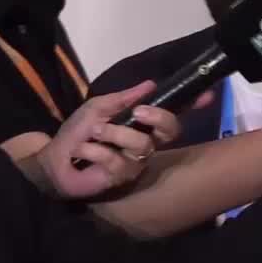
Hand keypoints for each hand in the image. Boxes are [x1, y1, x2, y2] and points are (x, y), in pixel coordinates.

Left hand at [38, 80, 180, 198]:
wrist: (53, 160)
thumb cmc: (77, 132)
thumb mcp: (98, 108)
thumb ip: (124, 98)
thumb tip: (151, 83)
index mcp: (143, 124)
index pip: (173, 114)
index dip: (192, 105)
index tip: (207, 96)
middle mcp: (146, 143)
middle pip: (171, 131)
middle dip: (159, 118)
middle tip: (138, 112)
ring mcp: (135, 162)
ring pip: (143, 145)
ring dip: (116, 134)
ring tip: (94, 132)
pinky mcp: (121, 178)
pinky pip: (118, 161)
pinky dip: (97, 151)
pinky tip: (83, 151)